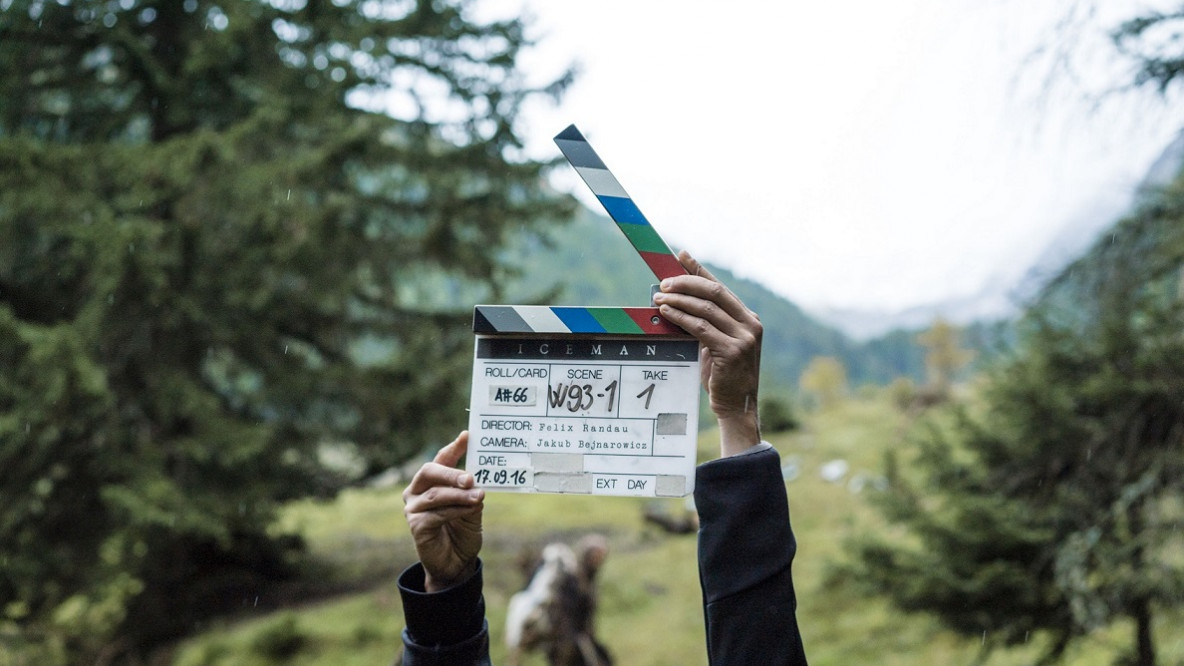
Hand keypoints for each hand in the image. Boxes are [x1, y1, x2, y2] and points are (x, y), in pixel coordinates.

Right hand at [402, 431, 484, 591]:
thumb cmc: (463, 530)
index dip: (453, 447)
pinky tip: (470, 511)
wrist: (456, 562)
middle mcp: (418, 490)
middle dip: (452, 472)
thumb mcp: (473, 507)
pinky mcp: (416, 525)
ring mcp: (414, 508)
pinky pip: (437, 514)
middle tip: (471, 478)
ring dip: (460, 495)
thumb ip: (472, 492)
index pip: (441, 458)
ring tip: (479, 496)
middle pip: (430, 471)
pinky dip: (456, 511)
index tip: (468, 436)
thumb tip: (476, 480)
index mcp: (432, 480)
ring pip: (437, 494)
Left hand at [652, 250, 762, 456]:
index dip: (699, 269)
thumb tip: (675, 301)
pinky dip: (681, 317)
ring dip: (678, 300)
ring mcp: (745, 338)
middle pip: (714, 291)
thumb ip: (705, 324)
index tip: (681, 255)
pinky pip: (701, 327)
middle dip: (686, 282)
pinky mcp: (733, 351)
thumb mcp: (716, 344)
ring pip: (706, 308)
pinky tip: (666, 312)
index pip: (720, 287)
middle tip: (663, 282)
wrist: (736, 407)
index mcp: (749, 318)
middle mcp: (751, 323)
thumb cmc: (722, 376)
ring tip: (659, 297)